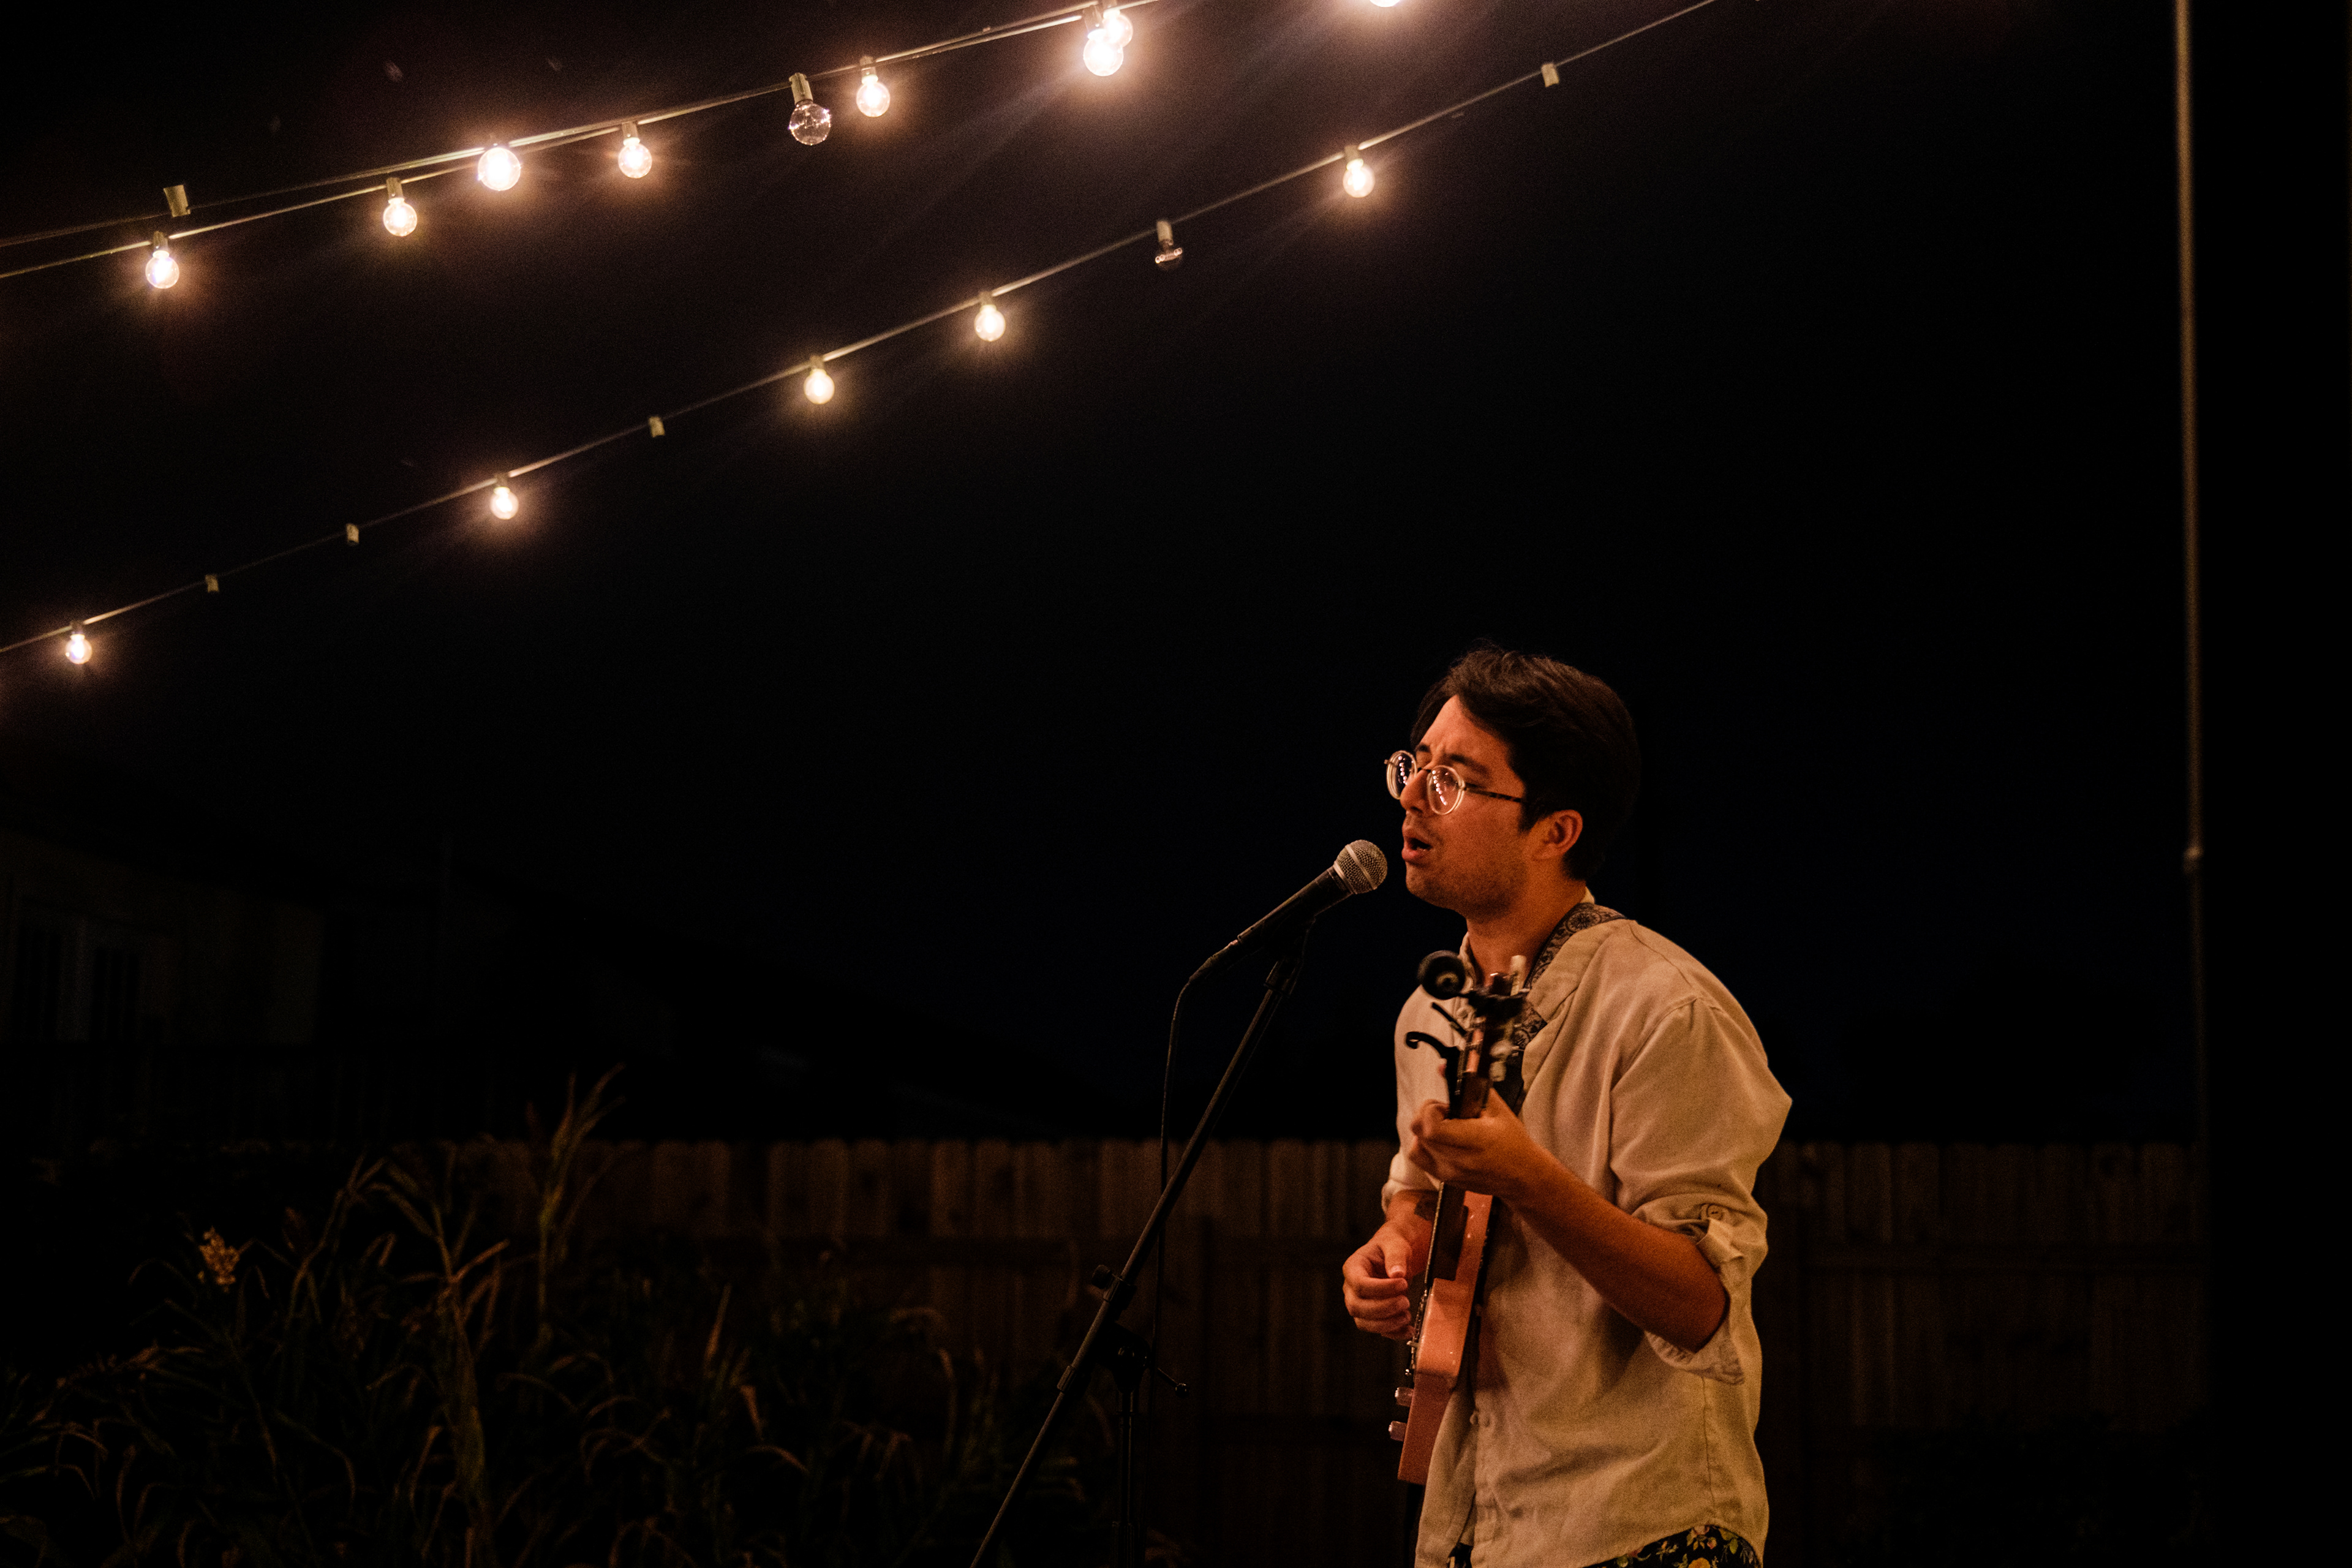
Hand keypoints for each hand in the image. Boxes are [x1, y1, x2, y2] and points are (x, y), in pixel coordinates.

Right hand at [1340, 1216, 1427, 1339]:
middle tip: (1405, 1301)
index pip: (1359, 1284)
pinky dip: (1393, 1333)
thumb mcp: (1395, 1243)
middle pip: (1357, 1307)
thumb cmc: (1392, 1245)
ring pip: (1364, 1323)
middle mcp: (1352, 1288)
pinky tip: (1408, 1329)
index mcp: (1354, 1267)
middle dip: (1382, 1309)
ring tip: (1407, 1315)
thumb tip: (1397, 1274)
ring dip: (1386, 1324)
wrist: (1397, 1254)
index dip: (1380, 1289)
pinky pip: (1378, 1330)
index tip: (1402, 1283)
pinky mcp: (1372, 1316)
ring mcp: (1360, 1303)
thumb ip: (1396, 1256)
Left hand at [1405, 1091, 1552, 1200]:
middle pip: (1419, 1132)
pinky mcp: (1445, 1179)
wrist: (1524, 1176)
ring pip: (1415, 1145)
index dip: (1432, 1110)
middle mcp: (1457, 1160)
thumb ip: (1472, 1086)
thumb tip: (1446, 1067)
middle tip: (1448, 1114)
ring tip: (1446, 1128)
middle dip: (1429, 1115)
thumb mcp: (1499, 1110)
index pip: (1432, 1127)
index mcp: (1473, 1141)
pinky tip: (1440, 1140)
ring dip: (1425, 1131)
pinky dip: (1423, 1145)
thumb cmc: (1515, 1144)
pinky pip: (1419, 1158)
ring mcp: (1449, 1172)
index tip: (1446, 1106)